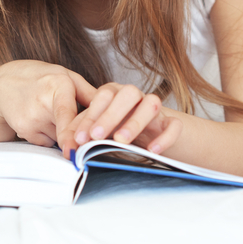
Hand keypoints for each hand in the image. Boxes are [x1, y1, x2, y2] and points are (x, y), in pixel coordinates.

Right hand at [0, 60, 97, 151]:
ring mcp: (30, 117)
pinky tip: (39, 120)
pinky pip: (45, 142)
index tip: (74, 150)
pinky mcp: (23, 129)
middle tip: (78, 146)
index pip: (66, 113)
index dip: (71, 133)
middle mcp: (42, 101)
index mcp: (58, 84)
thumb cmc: (42, 79)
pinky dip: (47, 135)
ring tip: (49, 114)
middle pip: (66, 131)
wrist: (5, 84)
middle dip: (75, 137)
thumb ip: (90, 93)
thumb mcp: (66, 77)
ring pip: (57, 138)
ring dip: (60, 133)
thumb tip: (115, 109)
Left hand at [66, 83, 182, 155]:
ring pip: (152, 104)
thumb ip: (83, 133)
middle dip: (111, 114)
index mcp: (115, 94)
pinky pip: (174, 125)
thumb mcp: (99, 129)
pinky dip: (165, 137)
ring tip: (121, 141)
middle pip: (128, 93)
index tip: (80, 138)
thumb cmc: (118, 128)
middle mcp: (136, 97)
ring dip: (135, 121)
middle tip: (96, 136)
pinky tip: (152, 151)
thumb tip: (68, 147)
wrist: (153, 134)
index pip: (103, 97)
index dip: (91, 116)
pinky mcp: (172, 123)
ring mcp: (156, 109)